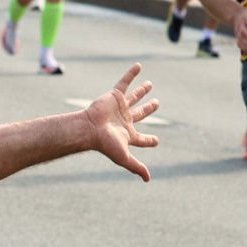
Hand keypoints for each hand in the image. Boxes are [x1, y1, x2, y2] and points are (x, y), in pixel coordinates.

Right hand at [81, 66, 161, 180]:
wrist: (89, 129)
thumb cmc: (105, 144)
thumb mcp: (124, 157)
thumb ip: (136, 167)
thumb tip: (148, 180)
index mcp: (128, 134)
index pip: (142, 139)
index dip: (150, 141)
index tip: (156, 141)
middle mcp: (124, 120)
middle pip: (140, 113)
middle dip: (148, 109)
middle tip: (157, 103)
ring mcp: (120, 107)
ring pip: (134, 97)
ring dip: (142, 91)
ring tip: (150, 85)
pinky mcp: (114, 96)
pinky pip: (124, 83)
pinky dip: (131, 74)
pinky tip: (139, 66)